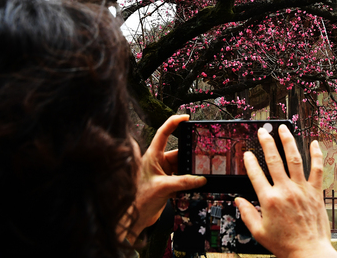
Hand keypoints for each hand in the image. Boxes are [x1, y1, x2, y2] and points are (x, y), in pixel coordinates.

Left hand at [123, 115, 205, 240]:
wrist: (135, 218)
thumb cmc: (140, 200)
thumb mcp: (164, 187)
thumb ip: (184, 182)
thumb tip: (201, 179)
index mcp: (152, 155)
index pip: (163, 133)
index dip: (174, 122)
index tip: (186, 117)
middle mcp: (157, 162)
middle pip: (178, 153)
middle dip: (189, 156)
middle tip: (201, 158)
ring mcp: (162, 173)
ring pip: (181, 166)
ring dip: (190, 171)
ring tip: (200, 174)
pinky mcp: (167, 183)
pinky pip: (182, 177)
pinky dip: (189, 180)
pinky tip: (195, 184)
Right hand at [235, 125, 336, 257]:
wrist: (309, 252)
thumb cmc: (285, 245)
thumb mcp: (259, 232)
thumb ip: (247, 214)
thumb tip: (238, 201)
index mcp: (269, 200)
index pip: (256, 174)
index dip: (250, 161)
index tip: (247, 153)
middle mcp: (285, 191)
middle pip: (274, 160)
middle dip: (267, 143)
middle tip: (262, 132)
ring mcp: (302, 189)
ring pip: (294, 159)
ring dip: (288, 141)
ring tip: (284, 129)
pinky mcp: (315, 191)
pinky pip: (317, 169)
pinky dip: (316, 155)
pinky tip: (314, 143)